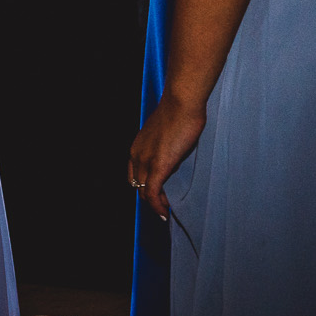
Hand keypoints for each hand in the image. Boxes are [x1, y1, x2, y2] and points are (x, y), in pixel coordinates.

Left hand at [129, 94, 206, 220]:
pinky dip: (157, 205)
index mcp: (137, 147)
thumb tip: (172, 156)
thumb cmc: (180, 113)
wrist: (182, 102)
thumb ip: (164, 147)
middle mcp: (136, 155)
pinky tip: (164, 212)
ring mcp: (145, 161)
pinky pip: (152, 192)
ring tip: (165, 212)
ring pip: (144, 191)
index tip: (157, 194)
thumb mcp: (166, 134)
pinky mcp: (158, 166)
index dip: (143, 187)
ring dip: (154, 204)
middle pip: (138, 185)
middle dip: (149, 198)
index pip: (134, 175)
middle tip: (163, 207)